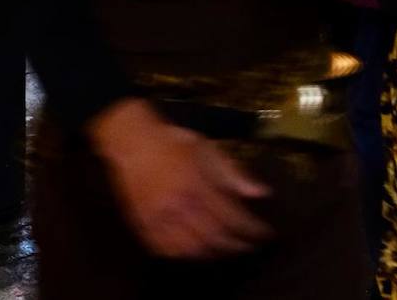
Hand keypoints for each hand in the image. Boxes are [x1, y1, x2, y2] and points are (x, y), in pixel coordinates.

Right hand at [89, 99, 272, 258]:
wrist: (131, 141)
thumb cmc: (173, 142)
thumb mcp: (208, 148)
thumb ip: (234, 173)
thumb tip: (261, 193)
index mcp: (196, 185)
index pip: (230, 216)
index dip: (250, 228)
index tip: (264, 233)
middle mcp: (177, 206)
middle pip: (213, 237)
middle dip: (236, 245)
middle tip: (250, 245)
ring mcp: (158, 218)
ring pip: (190, 249)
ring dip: (212, 253)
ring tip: (226, 249)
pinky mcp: (142, 224)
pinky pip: (165, 250)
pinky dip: (183, 255)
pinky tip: (196, 251)